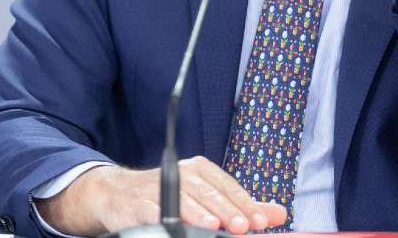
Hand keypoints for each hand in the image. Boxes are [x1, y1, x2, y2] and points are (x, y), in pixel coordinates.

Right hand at [34, 157, 286, 236]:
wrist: (118, 194)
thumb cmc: (170, 197)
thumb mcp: (208, 198)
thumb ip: (241, 207)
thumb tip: (278, 214)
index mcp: (202, 170)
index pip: (228, 187)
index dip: (245, 204)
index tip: (261, 221)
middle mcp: (183, 173)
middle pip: (210, 193)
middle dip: (228, 210)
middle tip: (245, 226)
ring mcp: (160, 186)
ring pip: (185, 199)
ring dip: (201, 214)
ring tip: (217, 227)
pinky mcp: (139, 202)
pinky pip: (154, 209)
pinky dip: (167, 216)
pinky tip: (178, 225)